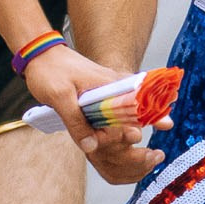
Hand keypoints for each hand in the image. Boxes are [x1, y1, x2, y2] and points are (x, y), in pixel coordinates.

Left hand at [27, 44, 165, 184]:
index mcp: (109, 83)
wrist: (39, 56)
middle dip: (147, 120)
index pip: (136, 100)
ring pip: (123, 113)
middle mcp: (112, 86)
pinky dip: (116, 125)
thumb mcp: (59, 96)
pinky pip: (111, 114)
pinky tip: (125, 134)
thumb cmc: (49, 71)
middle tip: (165, 126)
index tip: (163, 125)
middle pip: (135, 108)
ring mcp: (106, 92)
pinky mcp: (97, 99)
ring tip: (154, 133)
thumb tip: (91, 147)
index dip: (150, 114)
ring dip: (131, 126)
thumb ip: (75, 121)